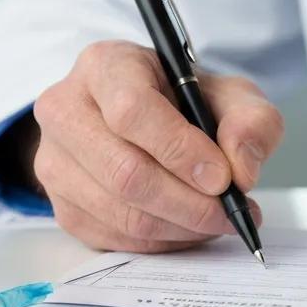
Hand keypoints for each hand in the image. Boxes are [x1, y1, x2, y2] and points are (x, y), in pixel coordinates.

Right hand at [32, 40, 283, 252]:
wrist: (147, 118)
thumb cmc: (184, 101)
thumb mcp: (231, 94)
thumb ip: (251, 121)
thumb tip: (241, 169)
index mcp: (105, 65)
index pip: (131, 110)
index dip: (179, 149)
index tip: (221, 176)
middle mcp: (66, 109)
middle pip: (124, 171)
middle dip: (188, 201)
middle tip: (229, 211)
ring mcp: (55, 160)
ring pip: (119, 211)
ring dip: (180, 226)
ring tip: (218, 220)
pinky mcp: (60, 203)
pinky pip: (114, 237)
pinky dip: (162, 241)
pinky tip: (189, 226)